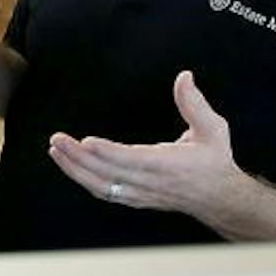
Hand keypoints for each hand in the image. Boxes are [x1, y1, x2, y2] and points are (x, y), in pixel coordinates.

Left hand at [46, 70, 243, 219]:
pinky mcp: (135, 198)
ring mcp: (141, 193)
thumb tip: (184, 77)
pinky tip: (70, 165)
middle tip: (57, 140)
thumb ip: (195, 103)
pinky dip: (84, 180)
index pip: (133, 160)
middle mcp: (150, 182)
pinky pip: (104, 192)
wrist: (219, 198)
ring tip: (56, 150)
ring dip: (75, 169)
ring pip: (101, 186)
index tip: (86, 142)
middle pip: (108, 173)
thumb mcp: (213, 129)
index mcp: (168, 165)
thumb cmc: (214, 161)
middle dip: (79, 157)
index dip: (108, 153)